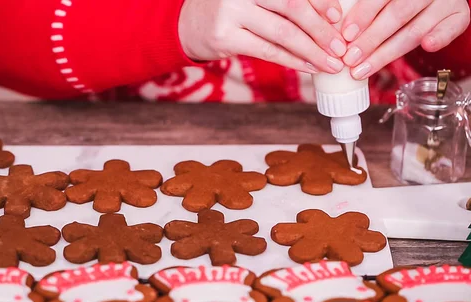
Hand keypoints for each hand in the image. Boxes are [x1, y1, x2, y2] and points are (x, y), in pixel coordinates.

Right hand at [178, 0, 348, 73]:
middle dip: (321, 29)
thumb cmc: (232, 8)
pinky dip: (292, 60)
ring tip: (331, 63)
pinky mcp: (225, 36)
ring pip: (283, 32)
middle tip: (340, 47)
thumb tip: (330, 15)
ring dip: (311, 50)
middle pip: (293, 6)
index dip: (320, 1)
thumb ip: (283, 2)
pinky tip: (309, 67)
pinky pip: (267, 51)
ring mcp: (231, 11)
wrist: (189, 24)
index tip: (338, 16)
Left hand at [340, 0, 470, 79]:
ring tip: (362, 69)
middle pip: (397, 15)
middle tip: (349, 60)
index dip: (363, 15)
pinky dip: (440, 37)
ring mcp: (444, 2)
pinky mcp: (459, 16)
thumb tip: (335, 26)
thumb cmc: (394, 1)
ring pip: (415, 29)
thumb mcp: (381, 0)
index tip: (346, 36)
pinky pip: (452, 28)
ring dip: (387, 53)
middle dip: (370, 41)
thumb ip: (362, 7)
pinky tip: (427, 46)